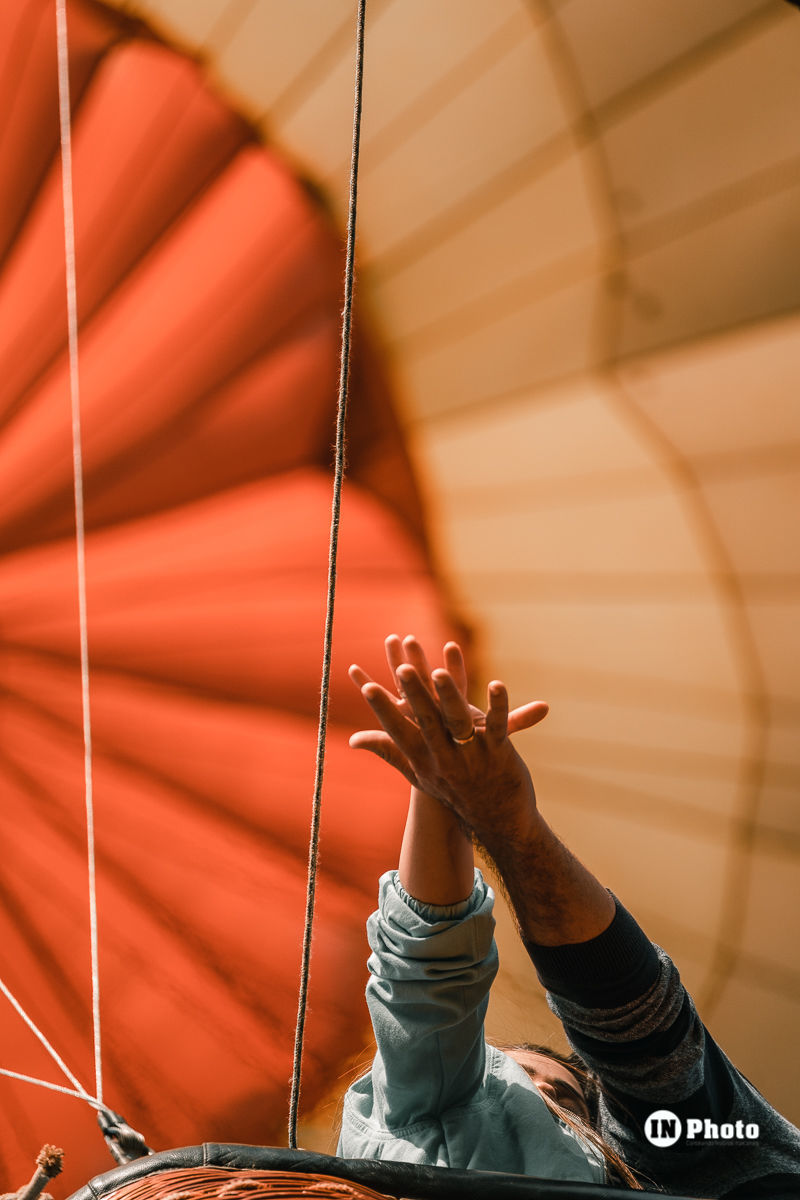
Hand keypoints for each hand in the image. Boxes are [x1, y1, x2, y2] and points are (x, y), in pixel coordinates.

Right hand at [349, 636, 547, 855]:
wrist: (495, 820)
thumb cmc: (452, 791)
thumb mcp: (418, 772)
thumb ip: (388, 749)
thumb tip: (352, 740)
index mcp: (422, 758)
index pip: (398, 730)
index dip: (383, 708)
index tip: (367, 687)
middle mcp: (444, 757)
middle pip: (427, 720)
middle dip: (414, 693)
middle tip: (402, 669)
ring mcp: (473, 754)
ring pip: (459, 721)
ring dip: (449, 695)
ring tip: (440, 673)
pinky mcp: (500, 751)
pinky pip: (500, 724)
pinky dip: (499, 704)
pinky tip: (497, 685)